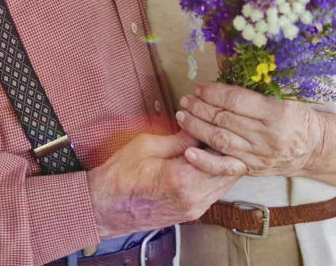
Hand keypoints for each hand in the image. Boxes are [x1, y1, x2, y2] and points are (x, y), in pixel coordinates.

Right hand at [86, 131, 245, 238]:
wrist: (104, 208)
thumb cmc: (120, 175)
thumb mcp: (147, 146)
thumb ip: (180, 138)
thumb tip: (202, 128)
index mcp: (182, 180)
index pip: (222, 156)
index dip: (224, 136)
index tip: (218, 121)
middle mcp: (194, 199)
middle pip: (230, 171)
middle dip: (228, 148)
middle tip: (218, 129)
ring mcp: (195, 209)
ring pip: (226, 183)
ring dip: (223, 162)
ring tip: (210, 142)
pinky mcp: (192, 213)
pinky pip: (215, 191)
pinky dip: (215, 174)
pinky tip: (205, 159)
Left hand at [176, 83, 324, 177]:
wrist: (315, 149)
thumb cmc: (300, 119)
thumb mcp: (286, 100)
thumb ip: (257, 95)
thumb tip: (223, 86)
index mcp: (276, 113)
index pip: (237, 100)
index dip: (214, 92)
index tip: (200, 87)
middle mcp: (266, 135)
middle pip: (225, 119)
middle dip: (200, 107)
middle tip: (185, 99)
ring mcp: (258, 155)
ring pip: (221, 140)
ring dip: (197, 127)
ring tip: (182, 115)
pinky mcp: (252, 169)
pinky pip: (225, 167)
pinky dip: (205, 161)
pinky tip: (189, 152)